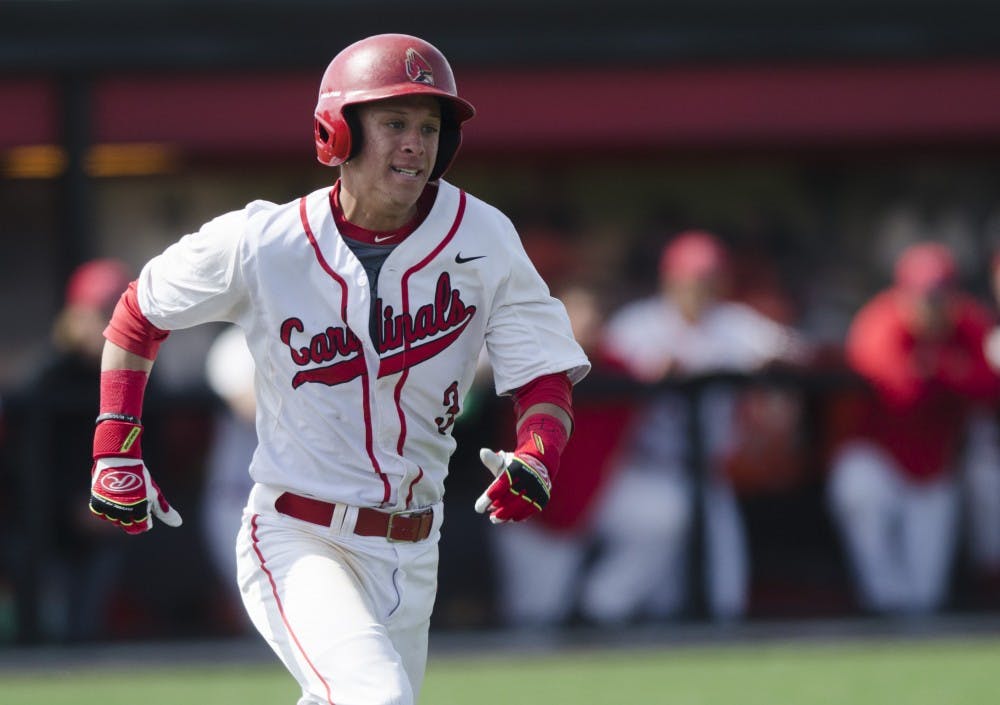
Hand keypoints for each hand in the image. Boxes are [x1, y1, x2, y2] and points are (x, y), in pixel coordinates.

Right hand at [91, 417, 181, 533]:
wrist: (119, 460)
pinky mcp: (97, 504)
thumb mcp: (154, 493)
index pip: (142, 527)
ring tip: (124, 501)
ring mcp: (110, 509)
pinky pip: (102, 515)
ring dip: (120, 516)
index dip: (145, 521)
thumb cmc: (140, 476)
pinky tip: (113, 502)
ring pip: (115, 522)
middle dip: (133, 521)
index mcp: (139, 510)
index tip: (145, 513)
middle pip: (128, 526)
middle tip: (134, 508)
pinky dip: (107, 511)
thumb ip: (164, 510)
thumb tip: (178, 523)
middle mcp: (124, 512)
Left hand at [474, 448, 550, 523]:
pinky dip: (520, 516)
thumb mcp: (503, 460)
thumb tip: (482, 452)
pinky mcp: (543, 496)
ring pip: (520, 506)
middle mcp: (528, 477)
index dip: (488, 498)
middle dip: (498, 510)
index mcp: (516, 468)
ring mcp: (537, 488)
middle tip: (490, 516)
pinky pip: (531, 509)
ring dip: (507, 515)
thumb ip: (492, 460)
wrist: (539, 463)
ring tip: (496, 519)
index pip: (499, 486)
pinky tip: (510, 518)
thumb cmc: (515, 465)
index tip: (478, 508)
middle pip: (510, 498)